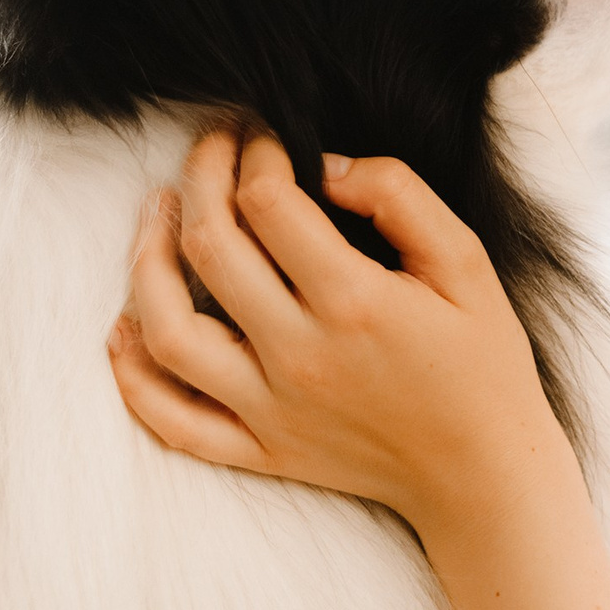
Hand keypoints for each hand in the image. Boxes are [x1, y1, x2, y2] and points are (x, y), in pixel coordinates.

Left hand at [110, 132, 559, 529]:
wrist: (484, 472)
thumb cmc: (482, 363)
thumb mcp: (465, 261)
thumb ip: (400, 196)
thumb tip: (326, 166)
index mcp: (354, 302)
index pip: (268, 202)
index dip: (257, 152)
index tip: (265, 137)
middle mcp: (300, 356)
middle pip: (209, 247)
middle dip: (201, 177)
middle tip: (211, 148)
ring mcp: (270, 409)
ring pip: (167, 329)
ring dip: (145, 261)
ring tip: (158, 214)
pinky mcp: (258, 451)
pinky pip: (170, 418)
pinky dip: (133, 374)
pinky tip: (125, 326)